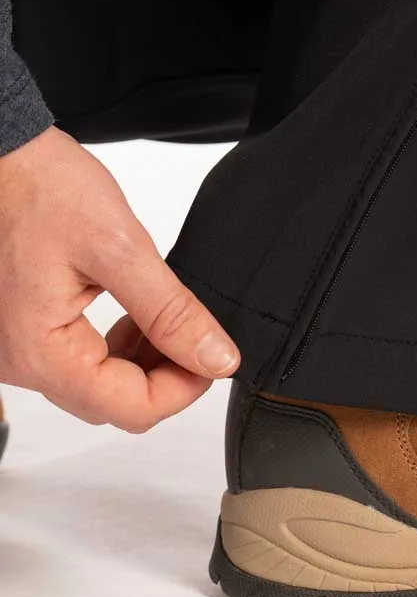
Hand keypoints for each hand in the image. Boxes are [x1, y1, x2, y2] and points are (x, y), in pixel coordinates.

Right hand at [0, 126, 239, 431]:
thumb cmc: (40, 187)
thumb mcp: (120, 248)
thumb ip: (171, 311)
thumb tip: (216, 359)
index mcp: (39, 352)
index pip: (130, 409)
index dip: (184, 388)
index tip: (214, 356)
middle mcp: (17, 363)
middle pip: (112, 402)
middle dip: (165, 374)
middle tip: (195, 331)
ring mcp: (13, 350)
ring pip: (95, 385)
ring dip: (141, 361)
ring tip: (165, 316)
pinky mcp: (18, 330)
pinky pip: (75, 360)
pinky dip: (114, 347)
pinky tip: (133, 312)